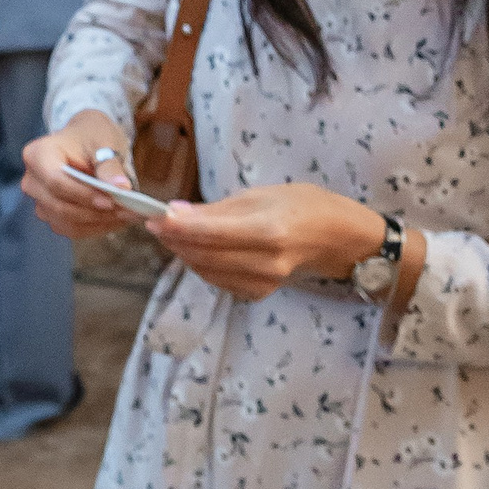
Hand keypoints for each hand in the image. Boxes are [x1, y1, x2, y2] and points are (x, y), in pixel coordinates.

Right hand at [23, 109, 135, 239]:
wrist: (85, 142)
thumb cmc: (92, 136)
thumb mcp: (104, 141)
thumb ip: (110, 166)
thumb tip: (122, 188)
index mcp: (38, 155)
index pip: (55, 182)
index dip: (83, 195)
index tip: (110, 201)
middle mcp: (32, 180)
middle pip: (59, 205)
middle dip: (94, 212)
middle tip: (127, 211)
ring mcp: (39, 200)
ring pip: (65, 222)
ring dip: (97, 223)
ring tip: (127, 215)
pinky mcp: (51, 214)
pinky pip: (71, 229)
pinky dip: (95, 227)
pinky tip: (117, 220)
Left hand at [152, 184, 386, 302]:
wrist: (335, 238)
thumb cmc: (301, 206)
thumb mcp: (261, 195)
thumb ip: (216, 209)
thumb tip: (175, 213)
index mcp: (267, 231)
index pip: (209, 234)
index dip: (176, 227)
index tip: (153, 217)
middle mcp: (265, 262)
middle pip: (203, 256)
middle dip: (174, 240)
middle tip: (157, 223)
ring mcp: (263, 282)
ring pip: (206, 271)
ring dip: (185, 253)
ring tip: (175, 234)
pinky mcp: (258, 293)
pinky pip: (219, 281)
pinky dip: (202, 265)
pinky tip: (200, 250)